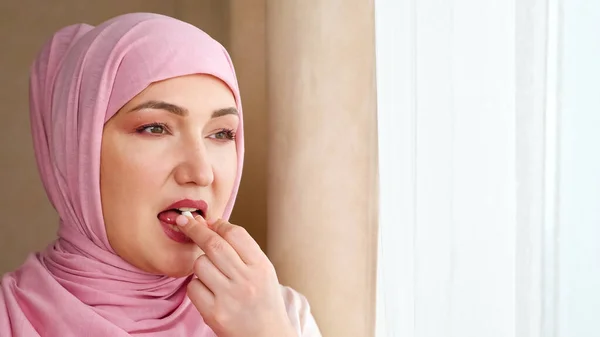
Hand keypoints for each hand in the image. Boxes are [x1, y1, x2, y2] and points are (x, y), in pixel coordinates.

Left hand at [174, 214, 296, 336]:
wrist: (266, 336)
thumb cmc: (263, 301)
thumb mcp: (263, 271)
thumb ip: (242, 250)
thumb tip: (212, 224)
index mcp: (261, 266)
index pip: (235, 234)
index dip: (219, 224)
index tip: (210, 222)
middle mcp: (246, 280)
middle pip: (213, 244)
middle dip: (195, 229)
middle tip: (185, 221)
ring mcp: (229, 297)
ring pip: (200, 264)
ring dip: (199, 263)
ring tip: (211, 272)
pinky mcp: (214, 313)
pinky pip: (193, 287)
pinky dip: (196, 285)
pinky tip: (208, 290)